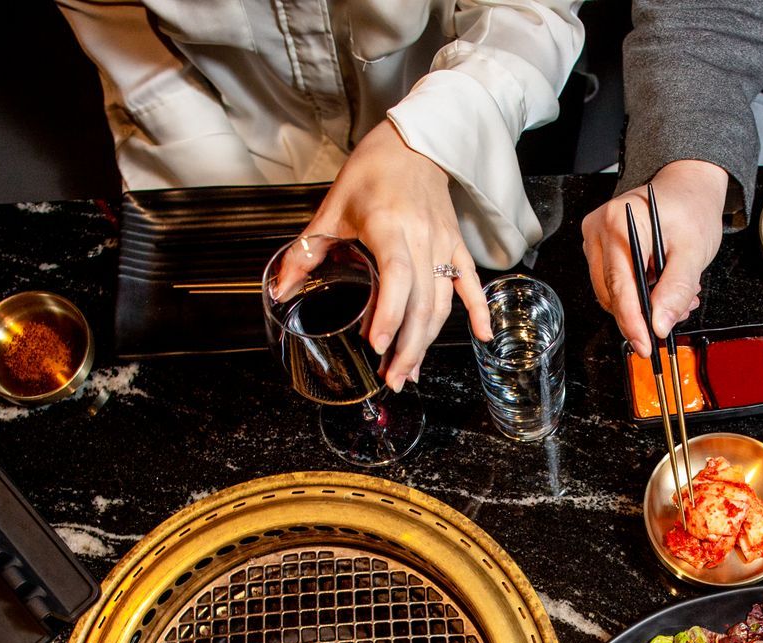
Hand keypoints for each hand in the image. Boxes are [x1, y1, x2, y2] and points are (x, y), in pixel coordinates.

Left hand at [280, 122, 491, 390]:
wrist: (414, 142)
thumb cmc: (371, 172)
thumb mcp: (332, 209)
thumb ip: (306, 252)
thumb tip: (280, 290)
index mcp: (389, 227)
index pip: (396, 276)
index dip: (390, 313)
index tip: (377, 344)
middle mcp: (421, 238)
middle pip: (421, 302)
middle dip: (407, 346)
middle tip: (391, 379)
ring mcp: (443, 244)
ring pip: (442, 302)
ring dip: (428, 341)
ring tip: (409, 372)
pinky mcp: (455, 245)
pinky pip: (470, 283)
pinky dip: (478, 310)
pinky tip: (483, 336)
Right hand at [581, 160, 728, 356]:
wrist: (688, 187)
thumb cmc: (690, 208)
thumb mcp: (693, 250)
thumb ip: (676, 288)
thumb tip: (659, 324)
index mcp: (620, 222)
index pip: (619, 284)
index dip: (632, 321)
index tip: (645, 345)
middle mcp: (600, 229)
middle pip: (611, 292)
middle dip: (642, 314)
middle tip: (676, 315)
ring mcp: (596, 238)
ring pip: (611, 293)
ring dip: (641, 306)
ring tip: (675, 298)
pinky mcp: (600, 247)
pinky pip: (613, 284)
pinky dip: (638, 295)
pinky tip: (660, 288)